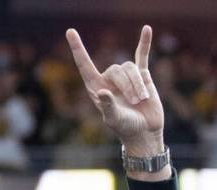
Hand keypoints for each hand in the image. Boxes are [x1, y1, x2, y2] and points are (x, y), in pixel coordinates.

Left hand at [66, 25, 164, 156]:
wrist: (144, 132)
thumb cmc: (125, 128)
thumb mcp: (114, 119)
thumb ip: (108, 106)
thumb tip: (103, 92)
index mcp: (97, 88)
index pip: (85, 65)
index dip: (78, 49)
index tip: (70, 31)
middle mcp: (109, 80)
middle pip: (117, 69)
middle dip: (127, 85)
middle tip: (134, 102)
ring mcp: (126, 77)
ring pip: (131, 68)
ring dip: (137, 84)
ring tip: (142, 100)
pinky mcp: (142, 76)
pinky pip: (142, 56)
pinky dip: (145, 43)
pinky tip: (146, 29)